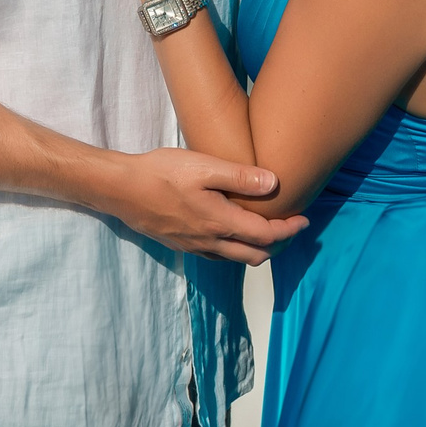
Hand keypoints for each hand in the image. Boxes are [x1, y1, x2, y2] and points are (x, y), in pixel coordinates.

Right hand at [90, 147, 307, 263]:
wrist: (120, 189)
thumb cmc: (161, 173)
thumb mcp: (202, 167)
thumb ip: (239, 177)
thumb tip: (274, 183)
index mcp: (220, 222)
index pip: (266, 235)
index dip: (289, 230)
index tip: (304, 220)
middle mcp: (210, 241)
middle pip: (255, 255)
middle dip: (279, 245)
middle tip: (290, 227)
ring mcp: (194, 246)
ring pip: (236, 259)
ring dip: (257, 249)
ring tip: (267, 231)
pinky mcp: (180, 245)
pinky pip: (217, 256)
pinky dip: (234, 250)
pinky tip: (231, 233)